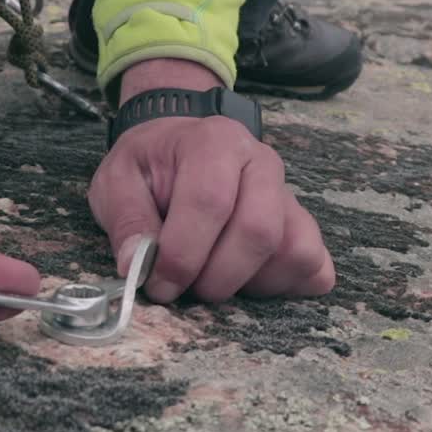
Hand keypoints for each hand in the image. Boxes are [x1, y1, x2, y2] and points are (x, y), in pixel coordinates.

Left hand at [88, 59, 333, 302]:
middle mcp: (261, 162)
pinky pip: (314, 264)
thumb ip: (126, 222)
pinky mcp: (304, 223)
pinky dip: (284, 285)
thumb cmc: (150, 167)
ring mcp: (288, 193)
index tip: (158, 284)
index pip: (210, 202)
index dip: (183, 255)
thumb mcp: (117, 182)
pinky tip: (246, 280)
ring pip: (292, 251)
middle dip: (216, 277)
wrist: (178, 147)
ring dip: (249, 284)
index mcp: (214, 142)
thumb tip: (137, 267)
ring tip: (212, 278)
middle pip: (259, 231)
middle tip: (185, 289)